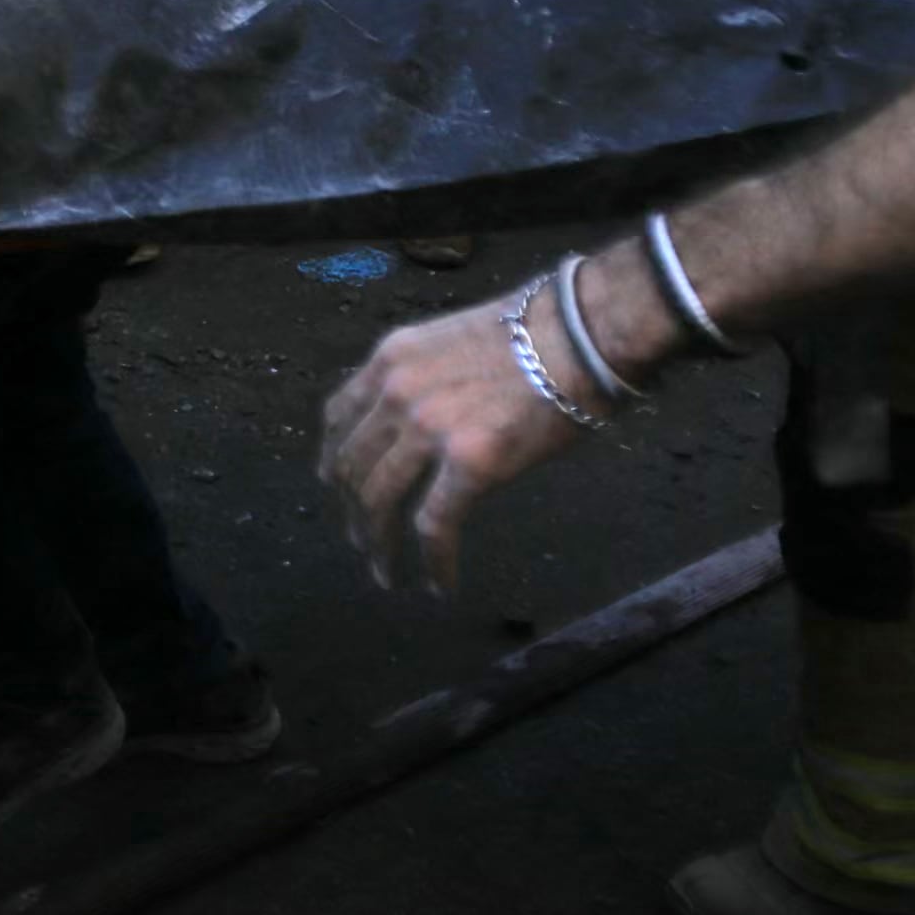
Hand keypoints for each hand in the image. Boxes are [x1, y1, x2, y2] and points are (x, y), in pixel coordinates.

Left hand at [318, 291, 598, 594]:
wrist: (581, 330)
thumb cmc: (537, 330)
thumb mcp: (453, 338)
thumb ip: (426, 376)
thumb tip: (427, 416)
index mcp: (391, 358)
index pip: (340, 415)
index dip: (333, 457)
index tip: (334, 484)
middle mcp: (396, 392)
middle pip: (353, 466)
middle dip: (352, 511)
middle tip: (361, 541)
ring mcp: (428, 427)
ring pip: (381, 502)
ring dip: (379, 545)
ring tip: (386, 574)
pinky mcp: (469, 463)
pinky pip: (435, 526)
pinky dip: (434, 563)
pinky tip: (439, 585)